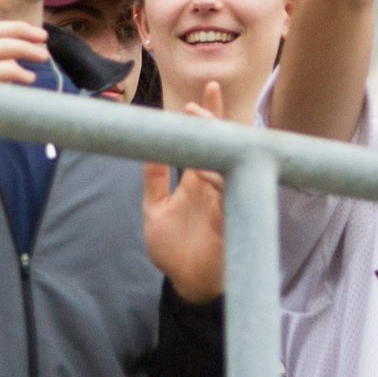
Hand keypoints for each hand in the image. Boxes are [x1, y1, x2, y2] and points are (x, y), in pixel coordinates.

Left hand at [144, 83, 231, 301]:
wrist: (184, 283)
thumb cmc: (172, 248)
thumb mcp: (154, 208)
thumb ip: (154, 179)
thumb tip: (149, 144)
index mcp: (196, 180)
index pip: (204, 142)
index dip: (205, 117)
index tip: (203, 93)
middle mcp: (212, 184)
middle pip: (221, 144)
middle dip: (215, 119)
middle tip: (208, 95)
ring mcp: (223, 199)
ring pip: (227, 162)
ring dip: (216, 142)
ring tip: (201, 122)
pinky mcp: (228, 218)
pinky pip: (227, 194)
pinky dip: (218, 180)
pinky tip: (207, 168)